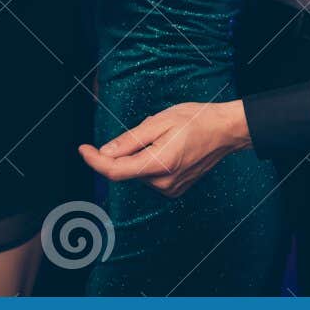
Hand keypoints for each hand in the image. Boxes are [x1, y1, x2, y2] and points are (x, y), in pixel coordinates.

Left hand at [80, 100, 249, 197]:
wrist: (226, 131)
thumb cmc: (197, 120)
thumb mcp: (160, 121)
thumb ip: (130, 140)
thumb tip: (105, 152)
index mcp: (159, 164)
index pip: (115, 171)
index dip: (94, 161)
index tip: (83, 149)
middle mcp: (163, 182)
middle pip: (127, 170)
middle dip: (126, 151)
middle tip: (148, 129)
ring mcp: (170, 188)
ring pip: (138, 173)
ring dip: (140, 156)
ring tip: (164, 137)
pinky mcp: (174, 189)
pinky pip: (150, 176)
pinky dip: (150, 162)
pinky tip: (169, 148)